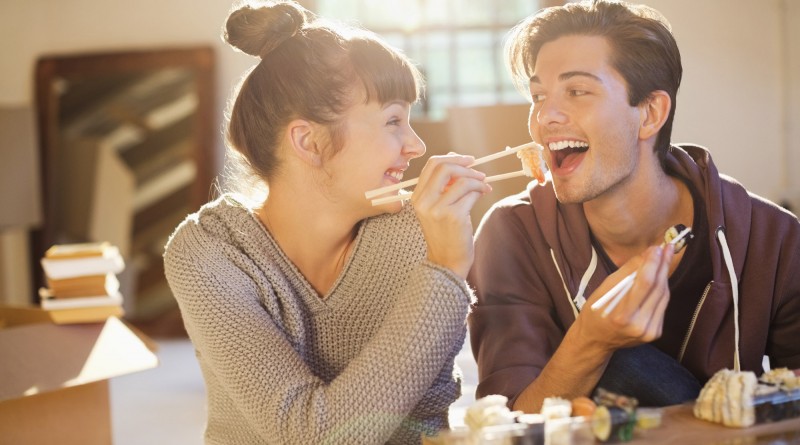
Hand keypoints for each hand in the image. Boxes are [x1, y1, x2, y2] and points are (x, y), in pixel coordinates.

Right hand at [411, 154, 491, 277]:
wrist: (446, 262)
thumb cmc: (446, 234)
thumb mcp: (436, 208)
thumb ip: (443, 186)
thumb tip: (458, 161)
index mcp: (417, 197)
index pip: (431, 164)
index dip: (452, 157)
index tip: (467, 160)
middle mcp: (424, 202)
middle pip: (444, 167)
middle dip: (466, 166)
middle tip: (479, 172)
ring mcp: (438, 209)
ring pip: (462, 181)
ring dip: (478, 181)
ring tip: (485, 187)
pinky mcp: (454, 217)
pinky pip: (471, 194)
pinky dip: (480, 191)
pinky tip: (483, 195)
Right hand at [574, 244, 674, 352]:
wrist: (596, 341)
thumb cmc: (594, 313)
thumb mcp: (603, 290)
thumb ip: (626, 273)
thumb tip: (646, 255)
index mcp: (622, 315)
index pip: (644, 284)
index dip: (653, 263)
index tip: (657, 247)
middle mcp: (640, 325)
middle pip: (658, 289)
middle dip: (662, 266)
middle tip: (667, 247)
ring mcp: (650, 331)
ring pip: (663, 296)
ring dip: (664, 275)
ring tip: (664, 258)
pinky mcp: (656, 333)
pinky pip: (662, 305)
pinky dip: (661, 289)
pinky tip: (659, 278)